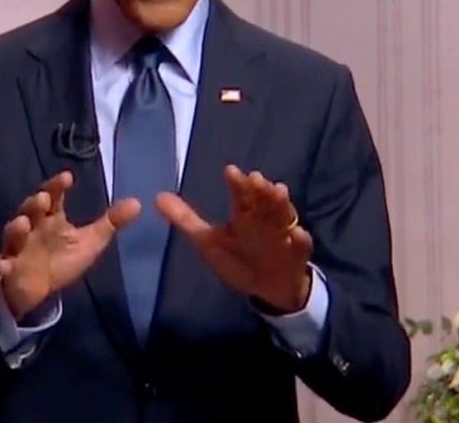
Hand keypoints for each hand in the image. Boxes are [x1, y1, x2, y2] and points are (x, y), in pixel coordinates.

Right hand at [0, 170, 139, 319]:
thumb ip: (110, 222)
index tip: (67, 177)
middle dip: (34, 204)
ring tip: (22, 222)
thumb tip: (137, 203)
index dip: (57, 186)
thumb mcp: (90, 241)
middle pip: (30, 211)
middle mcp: (33, 228)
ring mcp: (18, 249)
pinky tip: (5, 266)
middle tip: (43, 198)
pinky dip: (3, 266)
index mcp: (51, 218)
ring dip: (16, 229)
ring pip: (14, 236)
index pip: (53, 197)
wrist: (40, 290)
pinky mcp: (9, 270)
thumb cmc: (63, 259)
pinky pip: (3, 268)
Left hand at [157, 165, 313, 312]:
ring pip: (283, 215)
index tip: (230, 172)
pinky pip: (301, 246)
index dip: (236, 184)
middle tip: (256, 179)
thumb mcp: (207, 241)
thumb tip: (157, 196)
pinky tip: (298, 234)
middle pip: (263, 200)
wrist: (266, 287)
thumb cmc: (237, 259)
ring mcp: (282, 235)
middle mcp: (264, 220)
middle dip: (260, 190)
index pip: (240, 195)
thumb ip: (185, 219)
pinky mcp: (296, 253)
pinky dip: (300, 240)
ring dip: (281, 205)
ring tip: (279, 192)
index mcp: (243, 215)